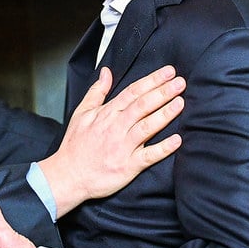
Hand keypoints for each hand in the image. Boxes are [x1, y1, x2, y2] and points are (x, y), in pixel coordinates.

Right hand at [38, 66, 183, 217]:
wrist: (68, 176)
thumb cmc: (75, 145)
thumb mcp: (82, 113)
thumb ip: (97, 91)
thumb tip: (106, 72)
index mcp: (107, 114)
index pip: (133, 92)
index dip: (152, 80)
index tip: (168, 72)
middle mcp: (116, 127)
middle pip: (142, 105)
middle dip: (162, 92)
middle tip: (180, 82)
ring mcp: (123, 147)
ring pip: (147, 127)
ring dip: (164, 114)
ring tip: (180, 102)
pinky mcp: (128, 167)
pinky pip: (148, 156)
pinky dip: (163, 148)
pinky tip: (177, 140)